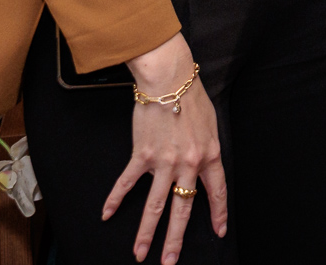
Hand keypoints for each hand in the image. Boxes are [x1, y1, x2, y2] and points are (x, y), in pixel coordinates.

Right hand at [107, 34, 225, 263]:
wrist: (169, 79)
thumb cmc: (191, 98)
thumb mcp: (210, 127)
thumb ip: (206, 151)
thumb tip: (202, 171)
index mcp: (208, 156)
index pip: (216, 192)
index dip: (217, 214)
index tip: (218, 232)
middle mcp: (187, 164)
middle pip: (182, 209)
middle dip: (175, 239)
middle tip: (169, 262)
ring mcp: (163, 162)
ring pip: (155, 205)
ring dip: (146, 233)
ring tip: (140, 254)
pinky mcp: (142, 155)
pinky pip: (127, 183)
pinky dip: (115, 199)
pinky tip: (106, 215)